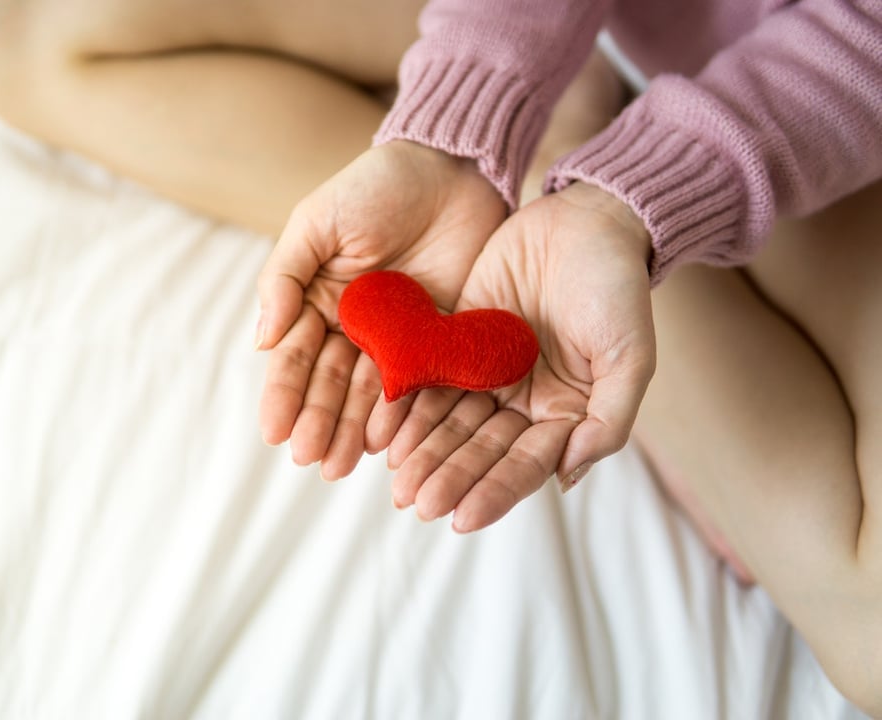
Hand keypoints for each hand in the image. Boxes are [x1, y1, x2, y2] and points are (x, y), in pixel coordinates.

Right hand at [257, 141, 505, 479]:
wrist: (452, 168)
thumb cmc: (375, 186)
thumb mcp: (318, 222)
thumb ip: (285, 277)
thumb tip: (258, 342)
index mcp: (315, 301)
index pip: (293, 356)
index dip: (283, 394)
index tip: (274, 432)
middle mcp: (351, 327)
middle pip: (329, 384)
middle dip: (316, 421)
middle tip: (310, 459)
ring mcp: (395, 338)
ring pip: (369, 393)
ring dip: (350, 429)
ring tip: (339, 465)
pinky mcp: (437, 340)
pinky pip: (416, 382)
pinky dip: (399, 412)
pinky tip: (384, 440)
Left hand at [367, 182, 655, 531]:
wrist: (585, 220)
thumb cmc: (617, 287)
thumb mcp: (630, 356)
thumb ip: (608, 419)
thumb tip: (568, 477)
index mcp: (563, 414)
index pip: (523, 463)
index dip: (494, 490)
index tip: (462, 518)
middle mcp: (520, 402)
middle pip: (478, 449)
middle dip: (448, 476)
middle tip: (416, 503)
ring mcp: (485, 373)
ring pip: (448, 421)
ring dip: (423, 451)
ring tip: (397, 480)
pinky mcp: (455, 340)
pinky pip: (427, 378)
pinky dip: (407, 405)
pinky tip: (385, 431)